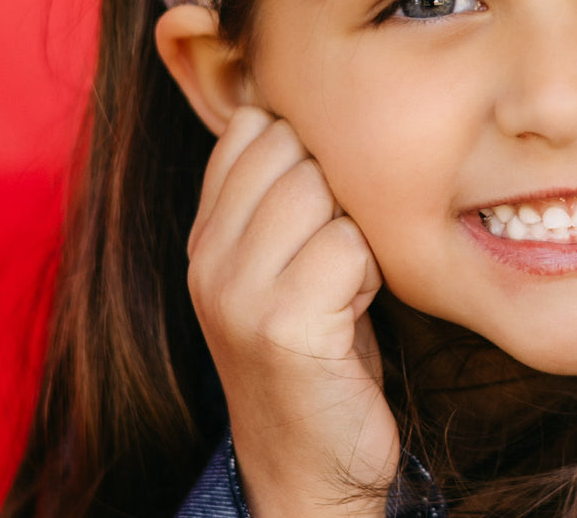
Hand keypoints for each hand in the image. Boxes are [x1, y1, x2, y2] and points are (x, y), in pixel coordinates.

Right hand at [187, 106, 399, 517]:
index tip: (320, 209)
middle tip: (337, 259)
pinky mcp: (281, 324)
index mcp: (205, 236)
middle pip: (294, 148)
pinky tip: (355, 314)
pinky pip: (349, 246)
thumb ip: (276, 194)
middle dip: (337, 190)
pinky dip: (371, 274)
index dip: (307, 154)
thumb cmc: (318, 351)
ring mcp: (237, 291)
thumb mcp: (279, 265)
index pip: (253, 127)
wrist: (309, 471)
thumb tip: (302, 106)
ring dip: (357, 233)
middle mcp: (208, 259)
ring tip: (345, 286)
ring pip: (323, 189)